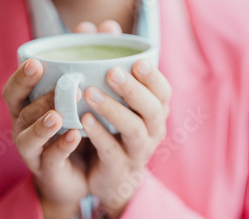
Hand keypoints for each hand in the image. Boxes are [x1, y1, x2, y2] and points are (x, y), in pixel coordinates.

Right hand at [2, 58, 85, 217]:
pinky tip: (75, 136)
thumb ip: (88, 68)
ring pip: (29, 137)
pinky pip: (51, 159)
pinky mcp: (47, 171)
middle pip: (22, 111)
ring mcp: (33, 151)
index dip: (21, 77)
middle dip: (41, 98)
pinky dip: (61, 147)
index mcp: (27, 108)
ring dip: (43, 125)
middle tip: (65, 86)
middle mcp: (24, 128)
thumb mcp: (78, 101)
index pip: (15, 91)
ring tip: (58, 115)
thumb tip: (107, 28)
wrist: (81, 176)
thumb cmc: (77, 128)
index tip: (36, 63)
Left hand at [80, 60, 171, 216]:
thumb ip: (110, 62)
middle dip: (134, 90)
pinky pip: (112, 151)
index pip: (164, 92)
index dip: (153, 77)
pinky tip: (85, 120)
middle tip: (111, 72)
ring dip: (113, 110)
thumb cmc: (114, 127)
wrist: (110, 174)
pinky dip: (100, 134)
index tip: (138, 61)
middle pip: (152, 109)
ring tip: (90, 93)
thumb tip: (104, 27)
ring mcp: (139, 151)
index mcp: (156, 111)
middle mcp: (153, 131)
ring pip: (134, 130)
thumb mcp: (116, 98)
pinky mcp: (120, 168)